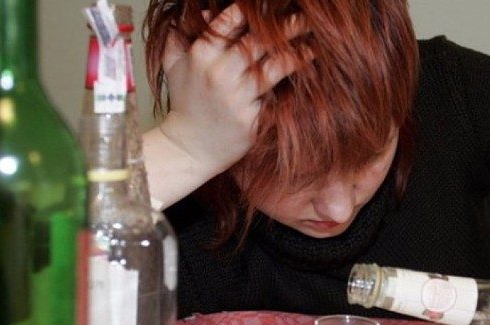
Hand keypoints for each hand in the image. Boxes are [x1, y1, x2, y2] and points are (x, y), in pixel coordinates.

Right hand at [159, 4, 309, 175]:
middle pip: (258, 41)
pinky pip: (277, 95)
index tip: (274, 6)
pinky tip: (308, 73)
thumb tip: (204, 11)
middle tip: (305, 16)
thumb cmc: (186, 103)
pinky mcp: (251, 118)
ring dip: (296, 53)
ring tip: (315, 42)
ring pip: (273, 67)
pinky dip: (294, 83)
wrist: (190, 147)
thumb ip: (182, 35)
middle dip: (285, 27)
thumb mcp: (174, 66)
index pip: (231, 21)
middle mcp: (219, 73)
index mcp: (201, 55)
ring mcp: (236, 97)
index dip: (253, 11)